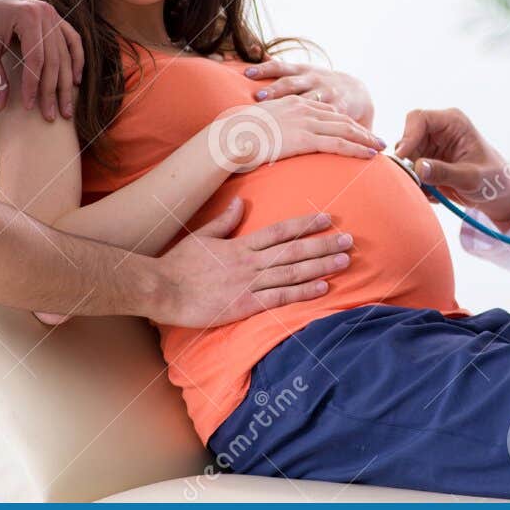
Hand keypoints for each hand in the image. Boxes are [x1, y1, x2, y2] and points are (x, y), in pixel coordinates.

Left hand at [0, 0, 83, 120]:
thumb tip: (0, 108)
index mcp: (28, 16)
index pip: (36, 59)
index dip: (34, 86)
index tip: (30, 107)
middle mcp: (45, 13)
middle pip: (54, 58)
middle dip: (53, 90)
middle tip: (52, 115)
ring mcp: (52, 14)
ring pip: (65, 53)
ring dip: (66, 82)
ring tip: (67, 107)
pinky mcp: (53, 18)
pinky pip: (71, 40)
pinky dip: (75, 59)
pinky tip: (76, 80)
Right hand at [144, 199, 355, 327]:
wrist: (161, 289)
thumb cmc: (178, 264)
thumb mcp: (201, 236)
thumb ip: (223, 221)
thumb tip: (239, 204)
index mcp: (240, 245)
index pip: (280, 231)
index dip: (306, 224)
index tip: (327, 218)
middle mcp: (249, 261)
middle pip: (293, 250)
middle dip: (323, 244)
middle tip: (349, 239)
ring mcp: (248, 283)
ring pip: (292, 272)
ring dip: (320, 265)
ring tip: (344, 260)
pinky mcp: (245, 305)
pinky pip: (280, 297)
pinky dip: (303, 292)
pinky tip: (322, 288)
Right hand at [210, 96, 385, 172]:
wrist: (229, 136)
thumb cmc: (238, 136)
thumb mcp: (259, 125)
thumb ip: (272, 127)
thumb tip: (272, 137)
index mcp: (292, 103)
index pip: (326, 110)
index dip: (345, 121)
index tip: (358, 130)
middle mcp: (302, 108)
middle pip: (341, 118)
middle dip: (361, 129)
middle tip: (378, 139)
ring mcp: (305, 121)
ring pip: (344, 129)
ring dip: (365, 139)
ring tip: (380, 148)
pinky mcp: (305, 137)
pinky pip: (337, 143)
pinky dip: (357, 149)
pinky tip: (369, 156)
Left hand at [245, 59, 373, 125]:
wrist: (356, 92)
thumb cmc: (318, 83)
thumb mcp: (301, 71)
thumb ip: (278, 66)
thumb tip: (254, 50)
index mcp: (301, 71)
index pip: (279, 67)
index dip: (263, 68)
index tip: (247, 73)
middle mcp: (313, 79)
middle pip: (291, 83)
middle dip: (275, 89)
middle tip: (259, 96)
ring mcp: (326, 93)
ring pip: (308, 101)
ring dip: (293, 109)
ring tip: (280, 118)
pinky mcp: (338, 108)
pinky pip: (327, 117)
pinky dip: (318, 124)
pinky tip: (307, 134)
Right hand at [394, 107, 509, 224]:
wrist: (499, 194)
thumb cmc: (493, 179)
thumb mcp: (471, 178)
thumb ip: (445, 172)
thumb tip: (418, 168)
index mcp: (452, 122)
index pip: (419, 118)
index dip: (408, 136)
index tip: (403, 158)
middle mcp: (438, 130)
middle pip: (407, 137)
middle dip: (407, 160)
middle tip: (414, 181)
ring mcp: (431, 146)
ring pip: (405, 156)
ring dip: (412, 174)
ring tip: (430, 191)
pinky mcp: (426, 161)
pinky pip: (410, 170)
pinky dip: (416, 183)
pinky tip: (434, 193)